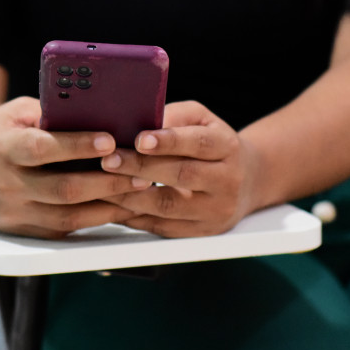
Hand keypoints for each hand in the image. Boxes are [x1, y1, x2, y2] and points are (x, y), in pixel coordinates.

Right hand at [0, 97, 149, 237]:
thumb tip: (95, 114)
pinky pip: (63, 228)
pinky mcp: (20, 230)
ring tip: (138, 192)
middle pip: (63, 189)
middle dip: (107, 182)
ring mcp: (13, 212)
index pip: (41, 149)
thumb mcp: (12, 114)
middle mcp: (7, 184)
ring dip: (108, 205)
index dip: (76, 145)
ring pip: (68, 215)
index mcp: (2, 148)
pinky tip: (117, 207)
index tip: (109, 139)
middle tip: (141, 172)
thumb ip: (48, 115)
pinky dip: (93, 219)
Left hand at [100, 101, 261, 237]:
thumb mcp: (201, 120)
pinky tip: (112, 205)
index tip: (139, 139)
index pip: (199, 143)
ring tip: (102, 184)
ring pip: (168, 206)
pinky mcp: (201, 232)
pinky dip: (134, 216)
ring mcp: (215, 211)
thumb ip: (174, 117)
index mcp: (228, 147)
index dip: (169, 141)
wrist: (247, 181)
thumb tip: (139, 122)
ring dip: (130, 196)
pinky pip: (162, 227)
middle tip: (108, 161)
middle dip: (141, 168)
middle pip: (182, 175)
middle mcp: (227, 181)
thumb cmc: (211, 143)